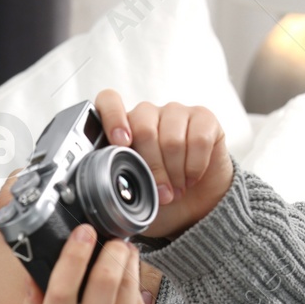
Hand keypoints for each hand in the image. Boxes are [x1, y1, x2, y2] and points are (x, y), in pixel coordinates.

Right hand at [27, 227, 239, 303]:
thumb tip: (31, 273)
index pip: (60, 293)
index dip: (71, 258)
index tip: (82, 232)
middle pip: (102, 284)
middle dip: (109, 252)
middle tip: (111, 237)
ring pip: (127, 289)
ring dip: (127, 262)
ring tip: (124, 250)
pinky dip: (136, 289)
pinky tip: (131, 282)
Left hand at [93, 89, 232, 238]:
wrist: (194, 202)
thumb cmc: (157, 195)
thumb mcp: (130, 193)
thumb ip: (113, 184)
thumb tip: (100, 192)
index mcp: (122, 127)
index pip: (109, 101)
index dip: (113, 118)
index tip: (120, 143)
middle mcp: (148, 114)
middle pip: (144, 130)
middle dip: (153, 170)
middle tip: (161, 195)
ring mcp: (176, 113)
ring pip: (172, 139)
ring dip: (175, 173)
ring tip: (176, 189)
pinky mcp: (204, 118)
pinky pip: (198, 140)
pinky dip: (195, 166)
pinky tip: (192, 178)